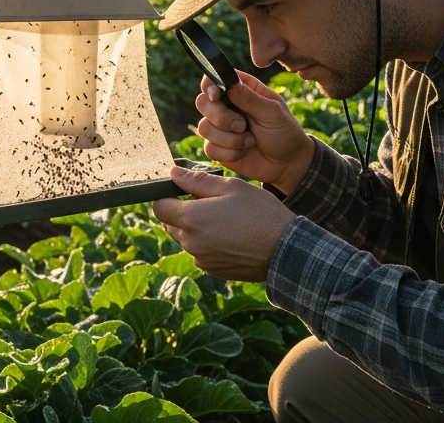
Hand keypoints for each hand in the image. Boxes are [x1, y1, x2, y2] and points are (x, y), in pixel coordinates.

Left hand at [152, 165, 296, 281]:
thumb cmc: (260, 213)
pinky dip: (207, 243)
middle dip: (181, 211)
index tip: (184, 191)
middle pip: (170, 224)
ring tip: (224, 220)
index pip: (159, 207)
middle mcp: (190, 242)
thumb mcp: (231, 187)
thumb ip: (197, 180)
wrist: (285, 250)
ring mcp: (201, 259)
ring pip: (185, 239)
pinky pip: (200, 253)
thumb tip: (173, 173)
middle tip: (208, 203)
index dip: (168, 196)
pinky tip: (230, 236)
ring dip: (195, 228)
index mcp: (191, 218)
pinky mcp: (212, 270)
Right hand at [197, 71, 314, 194]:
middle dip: (221, 117)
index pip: (214, 79)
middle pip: (202, 103)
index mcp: (241, 90)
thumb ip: (250, 98)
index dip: (209, 86)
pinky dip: (230, 153)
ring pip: (204, 128)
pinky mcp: (218, 148)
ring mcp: (220, 127)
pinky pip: (209, 148)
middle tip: (242, 125)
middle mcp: (227, 106)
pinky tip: (244, 152)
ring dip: (229, 139)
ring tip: (250, 141)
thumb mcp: (272, 112)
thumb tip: (229, 84)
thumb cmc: (284, 132)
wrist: (287, 164)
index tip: (216, 96)